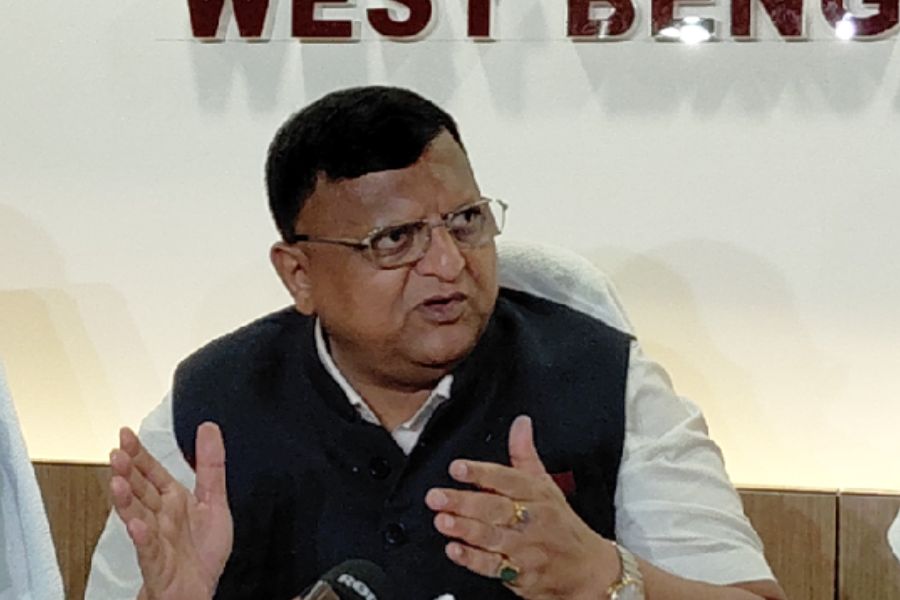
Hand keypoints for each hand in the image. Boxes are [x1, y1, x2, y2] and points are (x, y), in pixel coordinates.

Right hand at [109, 422, 233, 599]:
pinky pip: (148, 551)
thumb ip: (211, 465)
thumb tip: (208, 428)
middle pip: (141, 492)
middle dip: (128, 473)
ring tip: (116, 483)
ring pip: (138, 518)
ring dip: (126, 501)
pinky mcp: (158, 566)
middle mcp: (161, 518)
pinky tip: (137, 526)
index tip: (125, 435)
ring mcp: (156, 541)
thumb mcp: (214, 501)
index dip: (140, 455)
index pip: (152, 474)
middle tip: (116, 454)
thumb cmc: (202, 553)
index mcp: (173, 502)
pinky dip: (143, 538)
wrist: (199, 593)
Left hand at [425, 415, 618, 598]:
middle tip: (436, 496)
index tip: (458, 467)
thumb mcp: (547, 485)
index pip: (507, 479)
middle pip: (495, 508)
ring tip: (442, 520)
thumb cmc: (561, 525)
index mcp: (536, 493)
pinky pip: (494, 567)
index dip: (481, 473)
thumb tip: (520, 423)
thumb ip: (525, 454)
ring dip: (465, 529)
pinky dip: (473, 559)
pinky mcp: (520, 574)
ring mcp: (525, 547)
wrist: (588, 570)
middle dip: (464, 502)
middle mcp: (531, 519)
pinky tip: (455, 550)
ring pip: (492, 536)